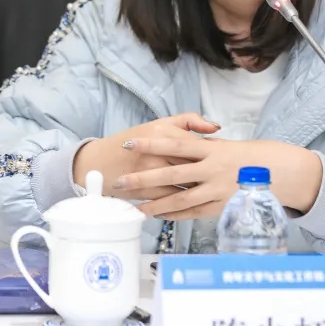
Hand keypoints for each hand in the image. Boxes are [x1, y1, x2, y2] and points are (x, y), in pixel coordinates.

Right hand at [72, 113, 219, 200]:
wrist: (99, 163)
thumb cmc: (134, 141)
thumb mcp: (160, 124)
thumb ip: (189, 120)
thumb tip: (216, 127)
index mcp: (164, 133)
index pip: (198, 145)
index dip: (215, 154)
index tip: (225, 159)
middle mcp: (159, 153)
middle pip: (195, 167)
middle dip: (212, 176)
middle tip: (225, 179)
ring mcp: (154, 174)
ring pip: (187, 187)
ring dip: (202, 192)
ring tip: (214, 193)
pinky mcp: (148, 193)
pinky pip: (174, 201)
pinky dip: (186, 205)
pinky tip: (196, 205)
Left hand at [112, 138, 322, 220]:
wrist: (278, 173)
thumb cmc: (248, 156)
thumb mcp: (224, 144)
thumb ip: (200, 144)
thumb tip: (174, 142)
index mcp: (211, 149)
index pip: (174, 144)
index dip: (150, 144)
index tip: (129, 143)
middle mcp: (212, 169)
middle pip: (171, 173)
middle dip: (144, 179)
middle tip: (120, 182)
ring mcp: (216, 190)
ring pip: (180, 198)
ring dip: (155, 203)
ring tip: (134, 207)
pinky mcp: (221, 207)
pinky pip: (193, 213)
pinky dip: (175, 214)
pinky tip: (159, 215)